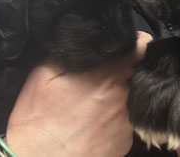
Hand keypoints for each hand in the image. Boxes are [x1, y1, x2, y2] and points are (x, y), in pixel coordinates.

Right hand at [6, 31, 152, 156]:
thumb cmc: (37, 118)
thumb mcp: (44, 73)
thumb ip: (73, 50)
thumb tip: (90, 36)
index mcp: (108, 76)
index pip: (141, 47)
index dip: (135, 41)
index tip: (126, 43)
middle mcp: (124, 98)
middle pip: (139, 71)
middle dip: (127, 67)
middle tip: (107, 70)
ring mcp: (128, 122)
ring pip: (134, 95)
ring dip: (122, 91)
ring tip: (99, 96)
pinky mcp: (126, 142)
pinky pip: (128, 118)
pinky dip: (117, 114)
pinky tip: (97, 118)